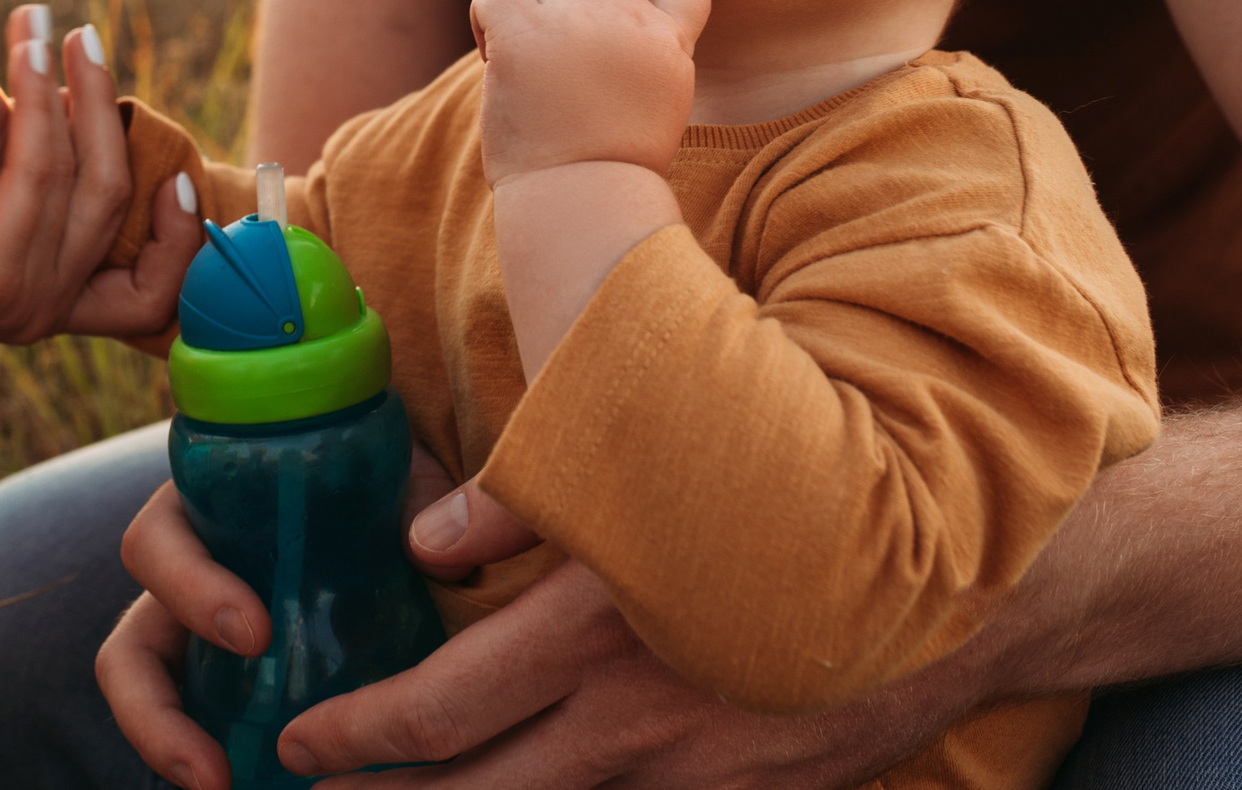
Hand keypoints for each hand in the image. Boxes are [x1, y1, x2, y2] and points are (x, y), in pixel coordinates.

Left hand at [0, 17, 199, 340]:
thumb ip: (30, 205)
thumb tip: (94, 153)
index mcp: (43, 307)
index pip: (150, 298)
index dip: (185, 240)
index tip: (183, 178)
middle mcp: (40, 314)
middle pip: (120, 206)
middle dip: (111, 111)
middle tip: (88, 38)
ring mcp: (19, 301)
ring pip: (86, 179)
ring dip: (76, 89)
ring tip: (55, 27)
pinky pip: (39, 170)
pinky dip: (43, 104)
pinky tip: (32, 57)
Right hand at [97, 451, 544, 789]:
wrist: (413, 512)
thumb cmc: (392, 482)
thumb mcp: (400, 476)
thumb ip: (421, 497)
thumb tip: (433, 553)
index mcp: (207, 510)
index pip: (157, 542)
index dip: (188, 588)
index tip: (255, 633)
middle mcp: (190, 579)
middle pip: (130, 649)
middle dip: (153, 714)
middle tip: (215, 772)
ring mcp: (205, 639)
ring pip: (152, 700)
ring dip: (170, 750)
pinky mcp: (235, 690)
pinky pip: (208, 730)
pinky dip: (214, 760)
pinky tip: (252, 784)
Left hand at [279, 557, 1000, 789]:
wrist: (942, 586)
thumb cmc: (781, 503)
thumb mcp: (651, 481)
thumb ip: (524, 506)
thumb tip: (421, 539)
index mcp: (592, 629)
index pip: (436, 711)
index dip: (353, 736)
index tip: (299, 737)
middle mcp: (628, 721)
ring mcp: (688, 777)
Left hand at [469, 0, 741, 186]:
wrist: (580, 200)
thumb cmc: (603, 169)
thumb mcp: (646, 103)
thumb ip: (631, 51)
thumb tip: (584, 17)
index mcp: (668, 43)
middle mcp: (631, 21)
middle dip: (568, 2)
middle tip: (558, 67)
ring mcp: (580, 20)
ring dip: (523, 24)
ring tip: (531, 84)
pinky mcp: (527, 28)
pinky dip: (484, 25)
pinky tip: (495, 64)